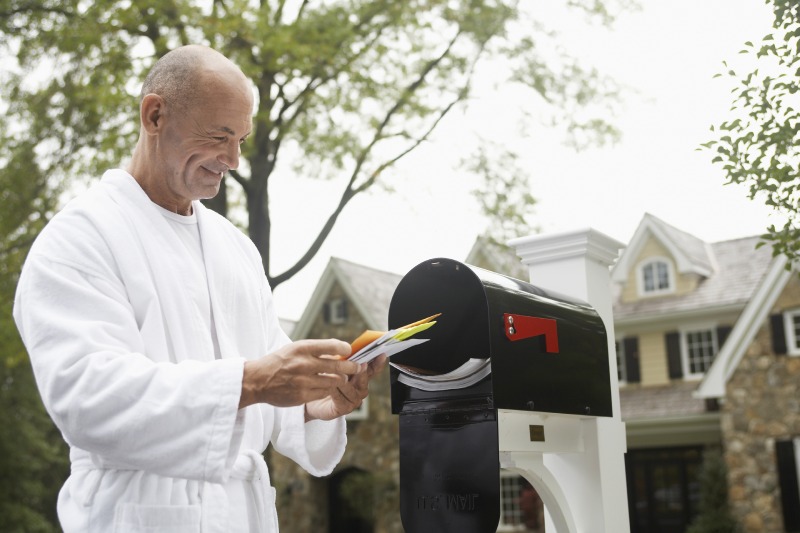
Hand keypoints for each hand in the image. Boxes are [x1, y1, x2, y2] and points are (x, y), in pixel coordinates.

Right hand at [239, 339, 362, 408]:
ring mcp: (303, 381)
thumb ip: (316, 349)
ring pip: (334, 380)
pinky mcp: (302, 395)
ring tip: (343, 377)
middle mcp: (304, 363)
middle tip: (357, 367)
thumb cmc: (279, 362)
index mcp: (302, 348)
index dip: (345, 348)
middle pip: (337, 365)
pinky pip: (325, 392)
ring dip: (341, 379)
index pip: (332, 345)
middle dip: (351, 366)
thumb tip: (340, 351)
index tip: (349, 350)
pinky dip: (329, 389)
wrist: (257, 381)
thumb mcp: (295, 348)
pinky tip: (328, 386)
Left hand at [305, 354, 388, 421]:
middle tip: (361, 364)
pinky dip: (334, 391)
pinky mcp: (344, 408)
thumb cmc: (323, 380)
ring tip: (335, 373)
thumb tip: (341, 345)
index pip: (372, 369)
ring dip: (343, 381)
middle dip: (362, 371)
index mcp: (360, 376)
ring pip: (351, 389)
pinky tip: (329, 386)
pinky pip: (340, 398)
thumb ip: (339, 357)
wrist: (311, 400)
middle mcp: (359, 389)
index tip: (382, 354)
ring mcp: (353, 400)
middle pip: (364, 379)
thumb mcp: (331, 365)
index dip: (377, 362)